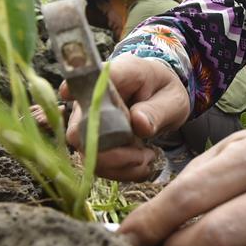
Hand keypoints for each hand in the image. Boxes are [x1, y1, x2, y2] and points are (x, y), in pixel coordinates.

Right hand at [64, 53, 189, 180]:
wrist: (162, 100)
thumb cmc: (165, 93)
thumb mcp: (172, 100)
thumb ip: (157, 111)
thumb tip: (138, 123)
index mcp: (117, 75)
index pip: (88, 81)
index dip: (75, 92)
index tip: (72, 98)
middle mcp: (93, 98)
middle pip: (79, 130)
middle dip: (114, 153)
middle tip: (145, 154)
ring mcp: (87, 120)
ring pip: (87, 153)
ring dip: (120, 165)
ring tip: (147, 157)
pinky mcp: (91, 140)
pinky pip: (97, 164)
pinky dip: (121, 171)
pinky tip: (140, 164)